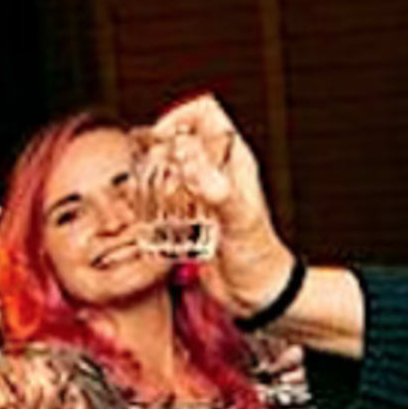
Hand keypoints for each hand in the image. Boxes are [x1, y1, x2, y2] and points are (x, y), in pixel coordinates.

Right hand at [142, 94, 289, 318]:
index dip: (179, 117)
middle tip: (152, 176)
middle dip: (158, 150)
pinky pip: (161, 199)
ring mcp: (201, 193)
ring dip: (151, 178)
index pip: (204, 113)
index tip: (160, 139)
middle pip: (178, 137)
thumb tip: (190, 162)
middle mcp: (216, 171)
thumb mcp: (239, 220)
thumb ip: (217, 190)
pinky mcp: (188, 217)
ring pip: (166, 167)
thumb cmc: (258, 258)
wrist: (257, 294)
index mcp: (233, 160)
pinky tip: (149, 220)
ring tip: (150, 200)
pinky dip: (150, 204)